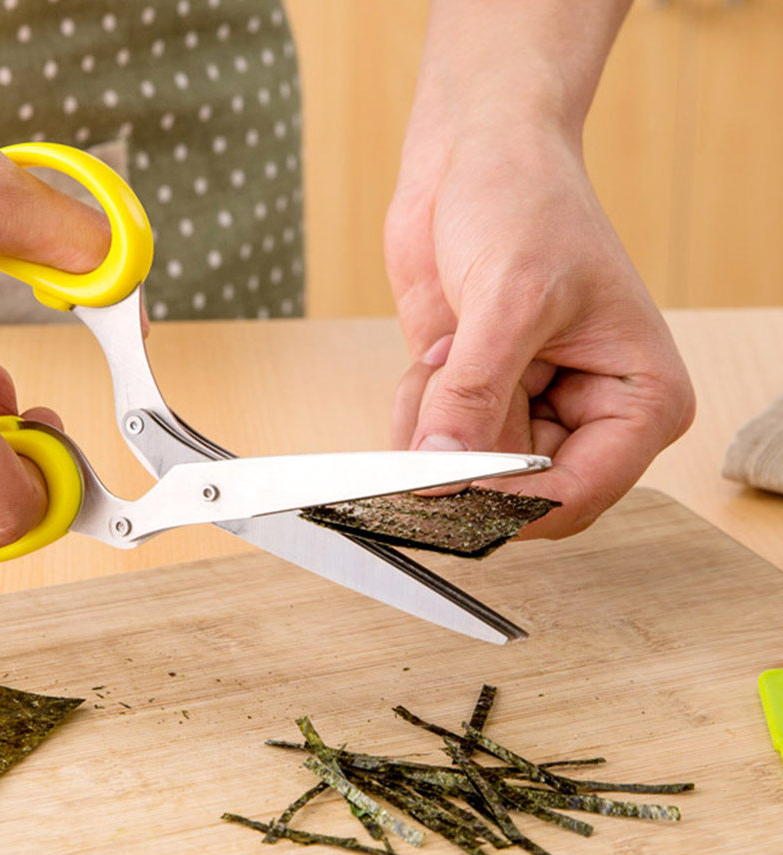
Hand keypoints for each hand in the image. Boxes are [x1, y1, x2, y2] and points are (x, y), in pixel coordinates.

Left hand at [385, 119, 694, 537]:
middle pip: (515, 493)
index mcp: (639, 399)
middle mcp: (587, 417)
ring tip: (454, 345)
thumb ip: (476, 394)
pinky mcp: (478, 399)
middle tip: (447, 384)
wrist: (477, 152)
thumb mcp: (510, 296)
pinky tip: (440, 347)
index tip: (449, 484)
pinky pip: (431, 443)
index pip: (576, 496)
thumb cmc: (528, 200)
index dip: (509, 501)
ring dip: (435, 417)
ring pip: (464, 471)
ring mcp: (528, 411)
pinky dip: (417, 405)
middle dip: (464, 448)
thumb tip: (443, 471)